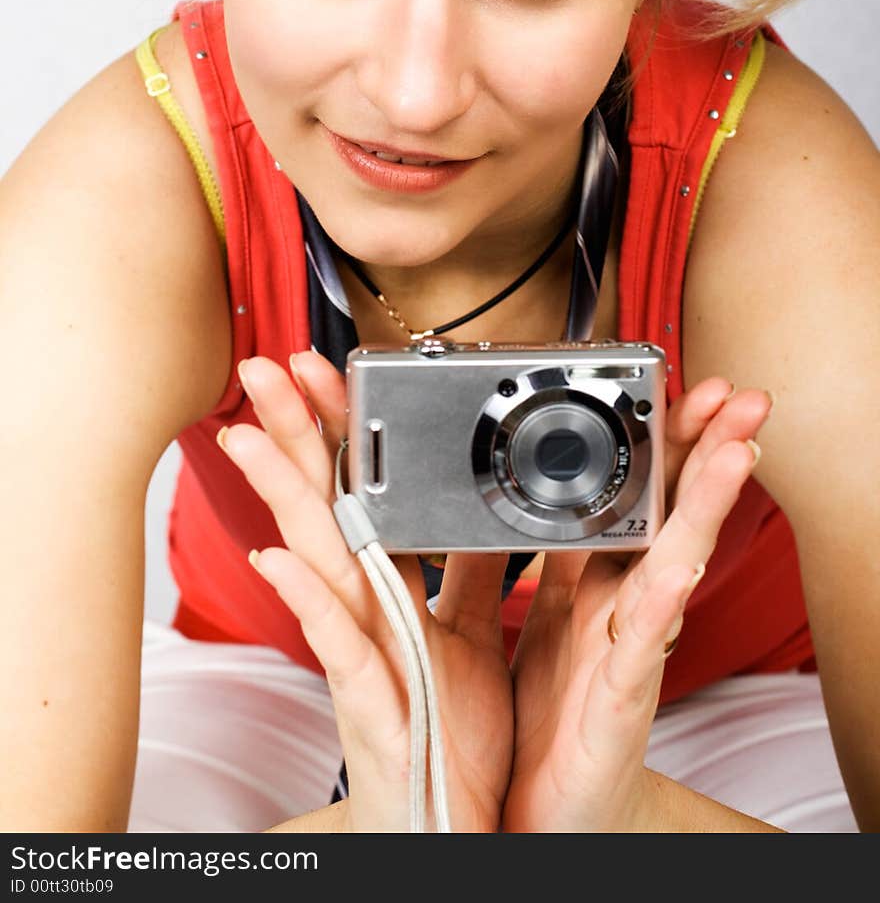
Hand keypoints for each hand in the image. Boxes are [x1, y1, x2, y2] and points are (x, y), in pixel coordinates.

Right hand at [218, 351, 513, 832]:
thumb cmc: (451, 735)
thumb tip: (480, 506)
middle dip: (294, 435)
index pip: (359, 493)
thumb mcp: (471, 633)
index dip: (340, 429)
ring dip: (282, 498)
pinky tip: (277, 562)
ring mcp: (360, 657)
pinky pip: (337, 649)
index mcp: (393, 592)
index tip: (324, 369)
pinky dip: (307, 605)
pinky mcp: (371, 708)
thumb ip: (473, 569)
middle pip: (323, 509)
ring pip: (316, 562)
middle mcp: (364, 616)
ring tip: (249, 438)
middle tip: (263, 370)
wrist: (458, 826)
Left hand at [501, 382, 771, 832]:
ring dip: (705, 506)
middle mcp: (622, 610)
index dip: (661, 444)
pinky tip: (682, 567)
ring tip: (737, 450)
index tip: (681, 388)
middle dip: (705, 452)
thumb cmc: (547, 718)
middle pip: (670, 518)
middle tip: (740, 395)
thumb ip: (535, 560)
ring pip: (672, 566)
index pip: (636, 498)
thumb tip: (519, 497)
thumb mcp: (535, 621)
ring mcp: (628, 653)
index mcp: (597, 585)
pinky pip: (642, 648)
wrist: (538, 815)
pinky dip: (663, 604)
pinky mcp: (618, 703)